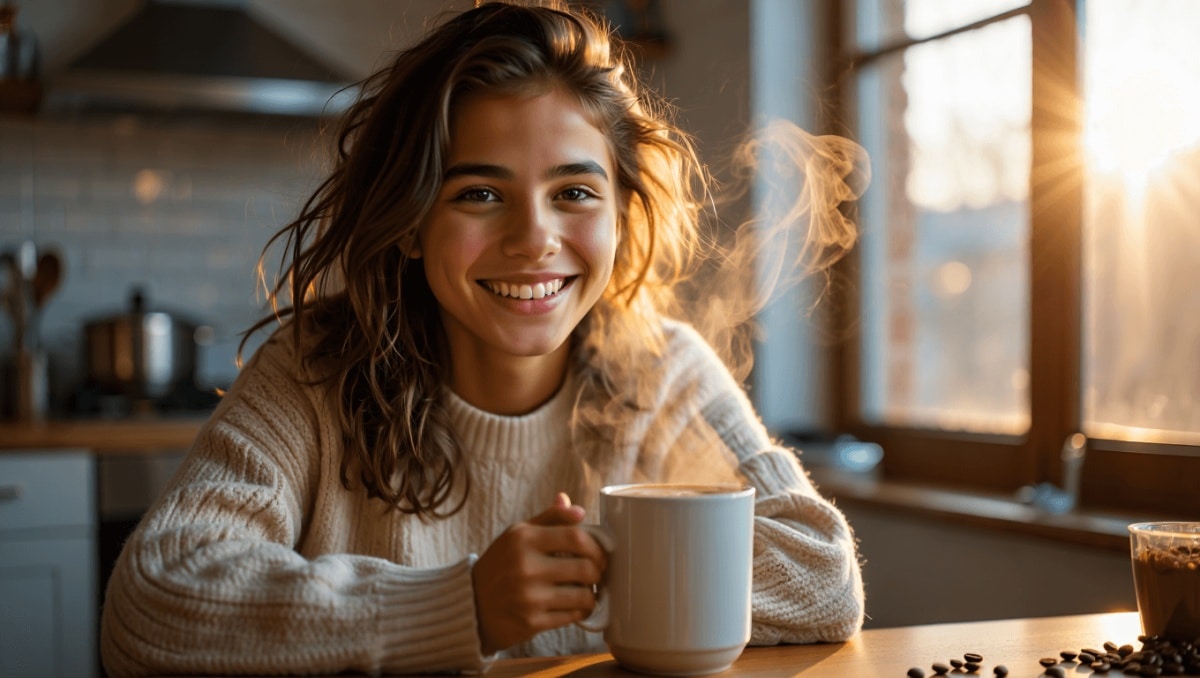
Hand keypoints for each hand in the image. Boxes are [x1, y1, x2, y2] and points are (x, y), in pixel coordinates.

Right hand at [472, 492, 606, 654]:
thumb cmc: (500, 565)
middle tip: (597, 573)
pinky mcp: (531, 622)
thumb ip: (550, 518)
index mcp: (524, 539)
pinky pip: (572, 616)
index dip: (597, 546)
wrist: (472, 604)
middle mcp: (526, 567)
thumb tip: (579, 510)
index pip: (577, 537)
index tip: (599, 552)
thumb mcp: (518, 534)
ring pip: (584, 596)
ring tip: (586, 590)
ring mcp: (529, 597)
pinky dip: (579, 611)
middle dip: (599, 572)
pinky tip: (574, 606)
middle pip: (586, 568)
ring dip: (591, 594)